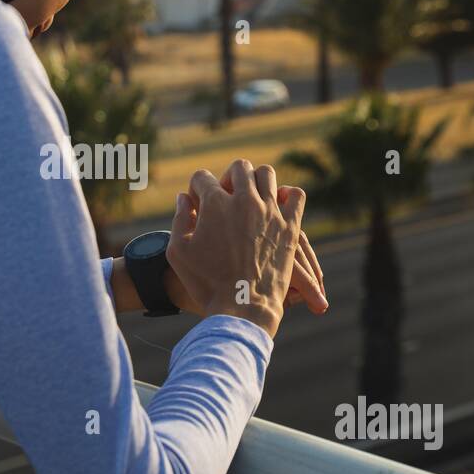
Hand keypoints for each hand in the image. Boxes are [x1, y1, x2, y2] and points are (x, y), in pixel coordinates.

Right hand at [166, 159, 308, 338]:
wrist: (242, 306)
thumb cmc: (206, 282)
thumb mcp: (178, 252)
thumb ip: (180, 219)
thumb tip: (184, 197)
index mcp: (215, 204)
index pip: (202, 177)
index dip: (196, 189)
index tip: (198, 204)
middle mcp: (244, 201)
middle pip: (238, 167)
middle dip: (228, 177)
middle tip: (225, 198)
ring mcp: (270, 212)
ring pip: (266, 174)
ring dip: (256, 181)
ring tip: (250, 199)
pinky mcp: (290, 227)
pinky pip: (296, 195)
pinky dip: (288, 195)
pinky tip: (278, 206)